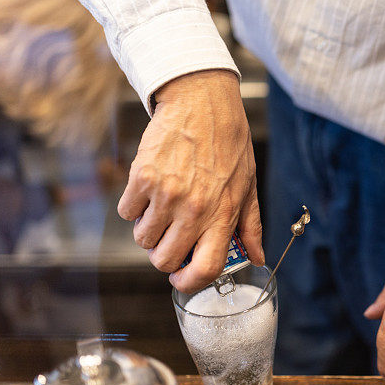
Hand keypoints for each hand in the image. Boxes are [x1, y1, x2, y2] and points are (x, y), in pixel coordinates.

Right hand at [118, 69, 264, 291]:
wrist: (202, 102)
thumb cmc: (229, 144)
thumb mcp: (248, 186)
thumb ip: (250, 226)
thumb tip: (257, 257)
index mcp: (223, 215)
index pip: (206, 268)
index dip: (190, 282)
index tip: (182, 279)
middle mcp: (194, 210)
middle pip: (164, 260)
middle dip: (164, 256)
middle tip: (169, 239)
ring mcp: (166, 195)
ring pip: (142, 239)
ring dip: (148, 230)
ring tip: (161, 210)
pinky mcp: (142, 178)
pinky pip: (126, 212)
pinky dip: (133, 207)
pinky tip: (149, 191)